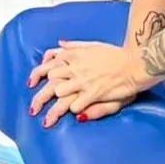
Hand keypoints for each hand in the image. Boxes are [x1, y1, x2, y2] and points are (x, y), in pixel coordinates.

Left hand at [27, 41, 149, 128]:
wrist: (134, 62)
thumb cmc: (115, 55)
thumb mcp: (92, 45)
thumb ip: (74, 46)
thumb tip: (60, 44)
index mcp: (73, 56)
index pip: (47, 65)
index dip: (35, 75)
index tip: (30, 85)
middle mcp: (75, 68)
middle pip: (49, 82)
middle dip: (40, 97)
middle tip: (33, 109)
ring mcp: (84, 80)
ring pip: (59, 92)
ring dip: (54, 107)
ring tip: (48, 119)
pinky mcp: (95, 92)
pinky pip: (77, 104)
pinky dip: (74, 110)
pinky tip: (73, 115)